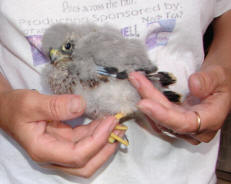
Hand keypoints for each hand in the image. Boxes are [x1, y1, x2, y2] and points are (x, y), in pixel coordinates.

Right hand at [0, 89, 118, 176]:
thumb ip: (54, 105)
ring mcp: (59, 149)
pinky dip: (96, 135)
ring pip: (87, 156)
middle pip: (85, 165)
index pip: (77, 155)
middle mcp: (53, 155)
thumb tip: (80, 105)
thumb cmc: (14, 107)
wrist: (7, 109)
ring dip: (104, 142)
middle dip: (105, 149)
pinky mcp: (64, 141)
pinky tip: (103, 122)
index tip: (110, 122)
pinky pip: (84, 142)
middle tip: (119, 129)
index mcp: (43, 149)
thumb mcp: (30, 103)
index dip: (97, 141)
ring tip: (116, 124)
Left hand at [129, 65, 230, 144]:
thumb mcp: (219, 76)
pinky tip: (139, 88)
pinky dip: (148, 101)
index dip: (162, 115)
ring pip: (159, 118)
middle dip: (149, 98)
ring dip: (146, 98)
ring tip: (136, 80)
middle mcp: (195, 130)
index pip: (184, 124)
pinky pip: (157, 116)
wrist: (217, 85)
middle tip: (136, 79)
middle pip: (167, 119)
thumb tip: (193, 85)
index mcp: (210, 120)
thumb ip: (208, 80)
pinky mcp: (174, 122)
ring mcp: (183, 127)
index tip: (144, 103)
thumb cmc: (220, 81)